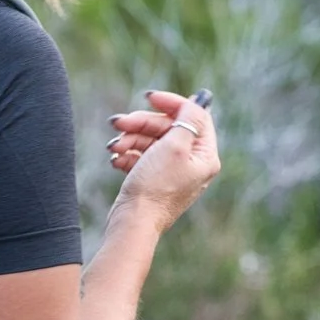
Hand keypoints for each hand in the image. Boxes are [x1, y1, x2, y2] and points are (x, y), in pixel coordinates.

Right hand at [106, 89, 220, 227]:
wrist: (133, 222)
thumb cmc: (156, 186)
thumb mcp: (175, 146)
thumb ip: (189, 119)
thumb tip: (200, 99)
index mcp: (205, 156)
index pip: (193, 116)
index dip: (171, 103)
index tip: (149, 97)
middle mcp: (191, 163)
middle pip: (167, 127)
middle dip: (141, 124)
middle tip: (118, 123)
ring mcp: (172, 172)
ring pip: (150, 141)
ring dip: (129, 139)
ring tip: (114, 147)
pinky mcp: (153, 179)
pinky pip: (141, 157)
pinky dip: (128, 155)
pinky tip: (116, 160)